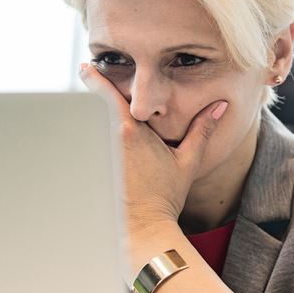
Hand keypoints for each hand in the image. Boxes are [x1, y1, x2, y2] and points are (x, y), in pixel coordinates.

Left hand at [78, 63, 228, 233]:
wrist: (146, 225)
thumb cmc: (166, 195)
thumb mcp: (188, 160)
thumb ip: (202, 130)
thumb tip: (219, 106)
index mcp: (131, 130)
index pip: (106, 93)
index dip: (94, 77)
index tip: (87, 67)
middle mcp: (109, 139)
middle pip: (89, 108)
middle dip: (86, 98)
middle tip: (84, 85)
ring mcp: (97, 154)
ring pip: (83, 127)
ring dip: (81, 119)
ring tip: (79, 113)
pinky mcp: (90, 170)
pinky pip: (81, 147)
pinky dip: (79, 140)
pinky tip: (73, 139)